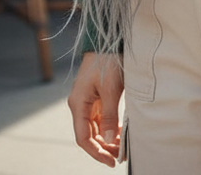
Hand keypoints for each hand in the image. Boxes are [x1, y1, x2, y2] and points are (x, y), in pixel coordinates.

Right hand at [69, 52, 123, 166]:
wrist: (108, 39)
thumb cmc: (107, 61)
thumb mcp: (111, 89)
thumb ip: (109, 115)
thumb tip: (108, 140)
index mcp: (79, 103)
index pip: (84, 138)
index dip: (96, 152)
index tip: (111, 161)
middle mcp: (80, 104)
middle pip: (89, 134)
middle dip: (103, 147)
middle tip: (120, 156)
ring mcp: (88, 100)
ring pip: (95, 127)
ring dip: (107, 138)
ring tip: (122, 146)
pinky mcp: (96, 95)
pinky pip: (101, 117)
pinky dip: (109, 127)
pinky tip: (120, 132)